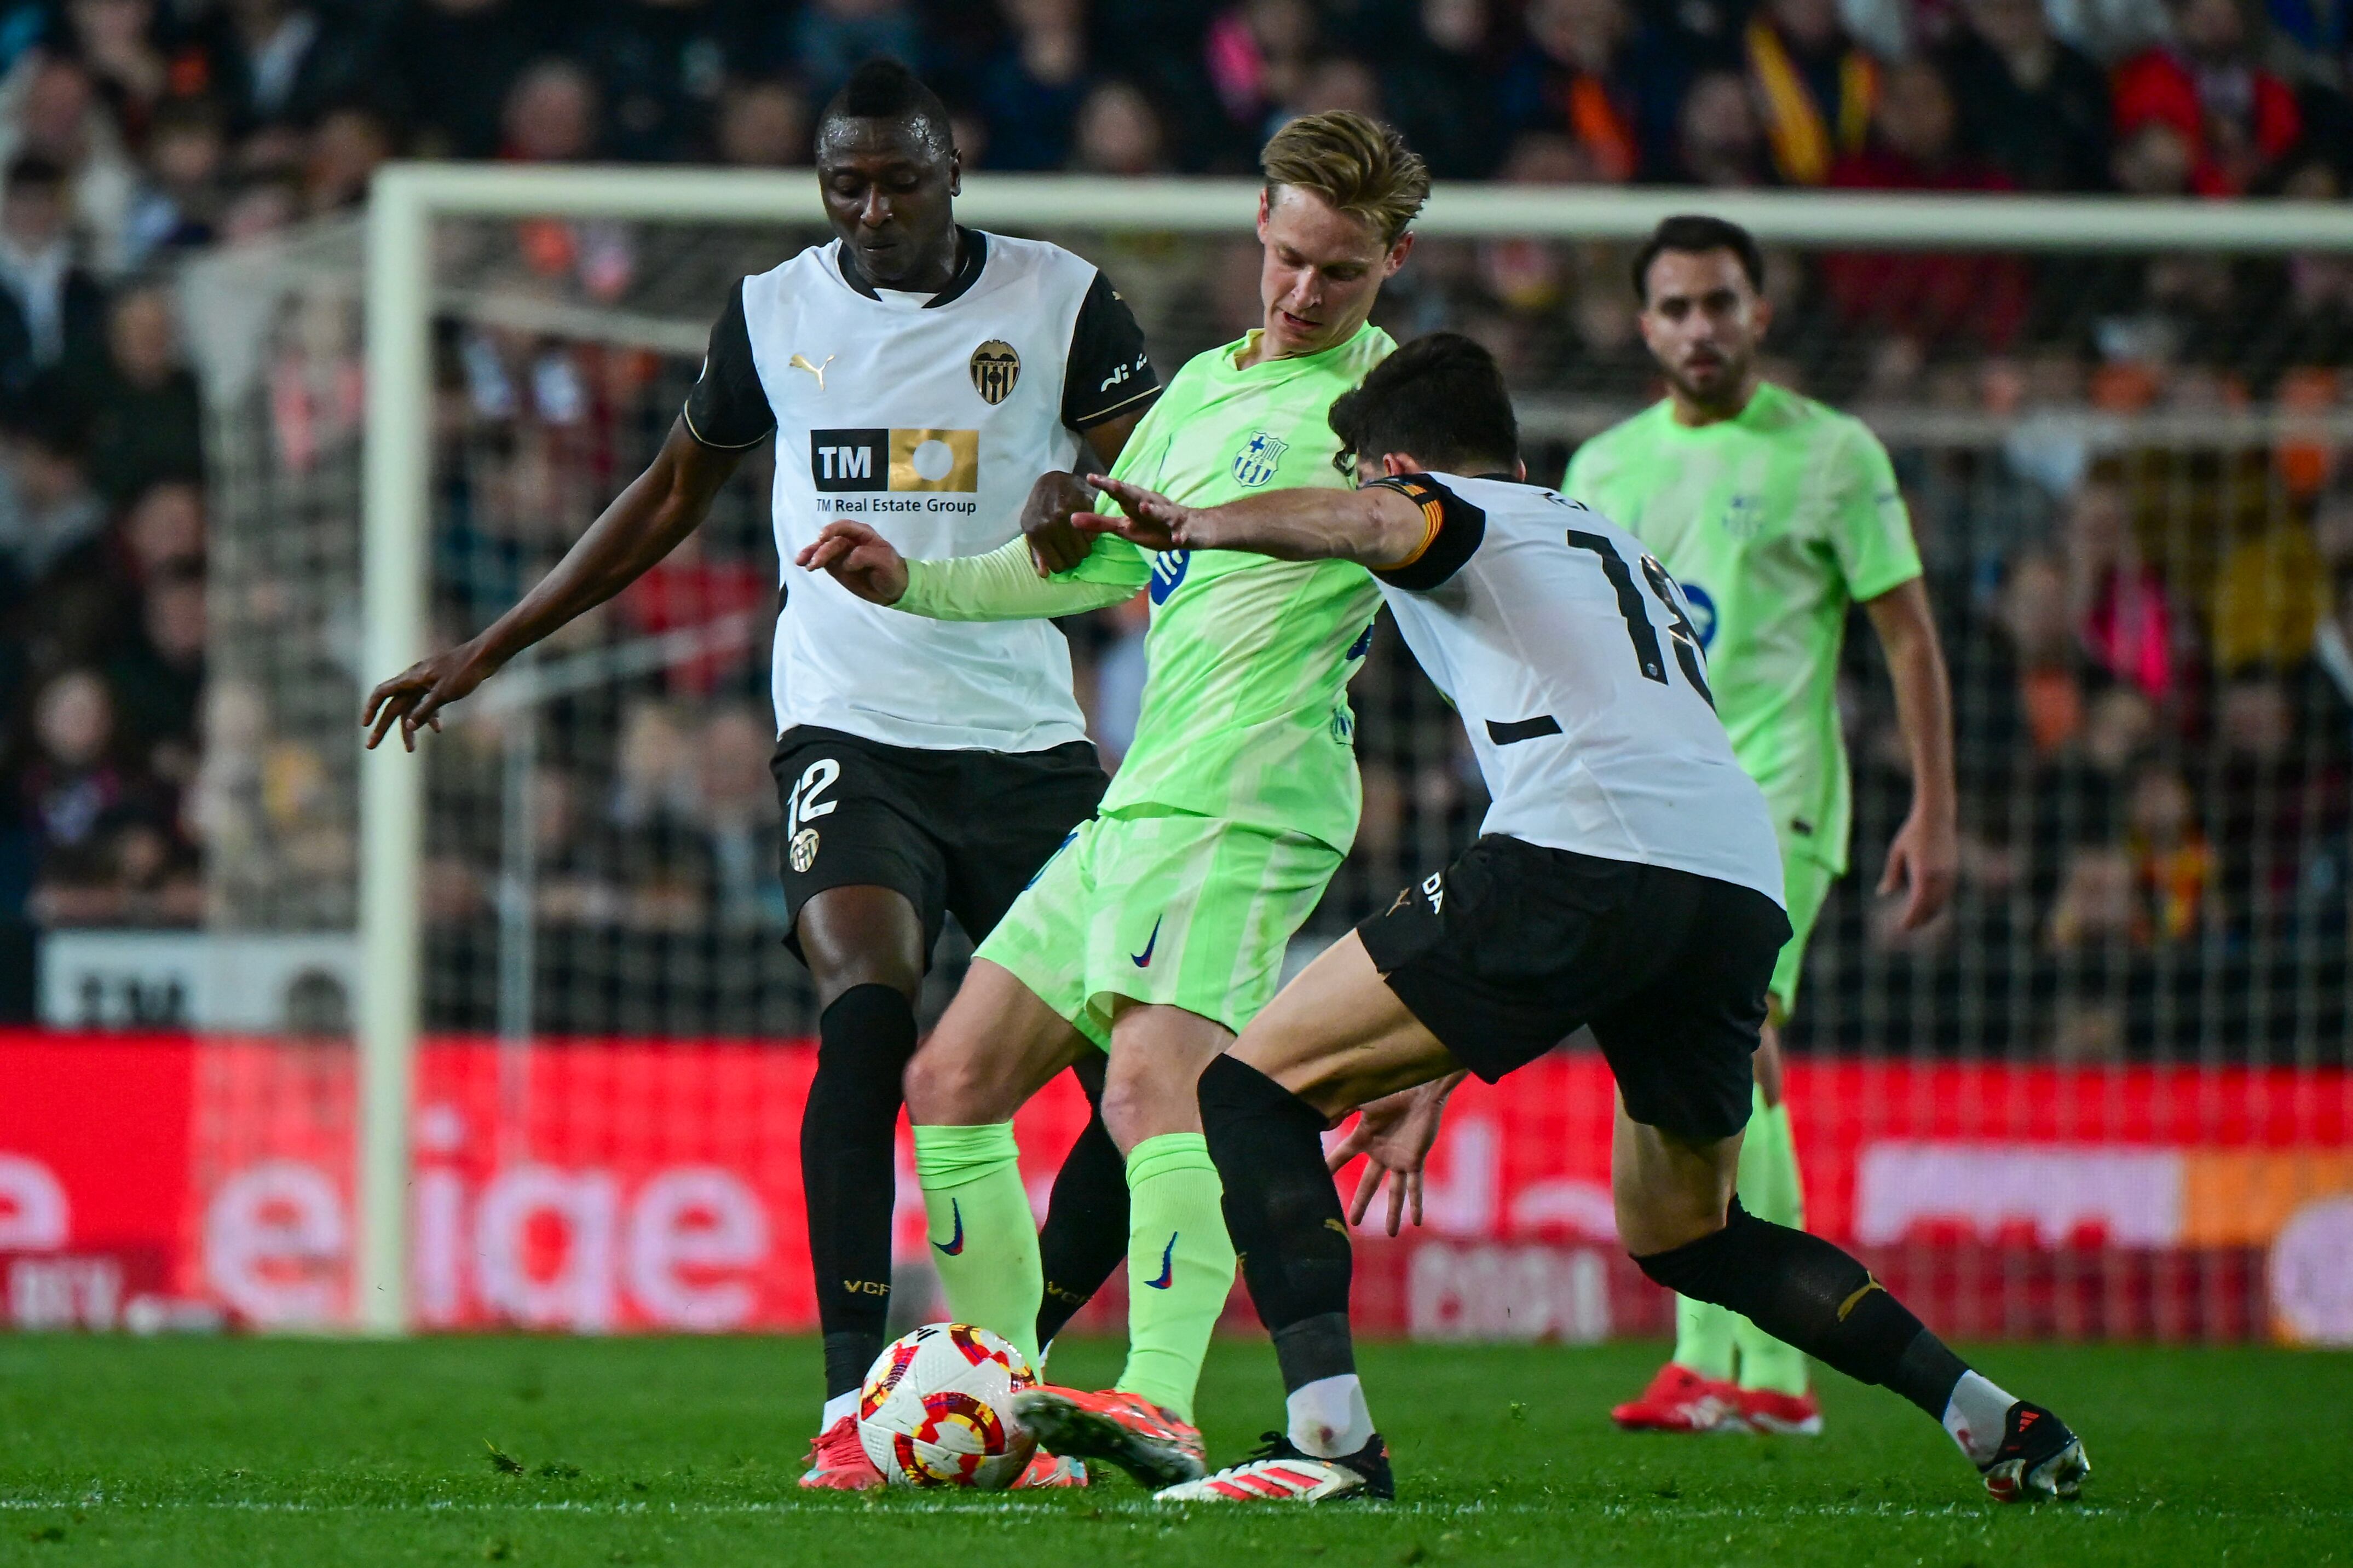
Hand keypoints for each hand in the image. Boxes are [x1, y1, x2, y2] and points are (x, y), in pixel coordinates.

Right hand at [362, 639, 503, 751]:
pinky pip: (428, 703)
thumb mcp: (444, 694)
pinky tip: (438, 729)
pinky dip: (430, 716)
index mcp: (411, 679)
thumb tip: (408, 726)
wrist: (485, 656)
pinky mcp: (439, 684)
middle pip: (394, 706)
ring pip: (411, 708)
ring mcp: (427, 682)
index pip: (382, 693)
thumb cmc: (464, 672)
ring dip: (410, 727)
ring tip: (411, 749)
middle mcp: (415, 680)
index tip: (365, 725)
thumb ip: (425, 710)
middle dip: (383, 727)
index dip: (371, 708)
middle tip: (371, 747)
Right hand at [796, 521, 908, 604]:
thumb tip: (847, 559)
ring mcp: (841, 553)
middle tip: (814, 563)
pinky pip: (823, 561)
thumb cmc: (892, 570)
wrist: (894, 590)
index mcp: (863, 534)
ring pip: (823, 550)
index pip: (845, 527)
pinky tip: (804, 565)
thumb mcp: (885, 561)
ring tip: (801, 563)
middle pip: (831, 541)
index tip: (822, 537)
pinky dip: (812, 561)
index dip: (833, 530)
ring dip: (811, 554)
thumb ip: (867, 556)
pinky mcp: (836, 566)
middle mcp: (850, 541)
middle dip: (821, 550)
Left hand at [1021, 470, 1096, 575]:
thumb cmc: (1039, 507)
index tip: (1063, 559)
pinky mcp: (1084, 507)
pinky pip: (1093, 534)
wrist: (1051, 480)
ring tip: (1079, 542)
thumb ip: (1037, 552)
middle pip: (1073, 559)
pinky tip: (1085, 530)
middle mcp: (1052, 525)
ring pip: (1085, 550)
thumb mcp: (1030, 528)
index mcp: (1037, 533)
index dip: (1061, 565)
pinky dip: (1091, 536)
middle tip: (1073, 551)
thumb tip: (1045, 574)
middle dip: (1074, 559)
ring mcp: (1069, 515)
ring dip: (1084, 549)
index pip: (1057, 566)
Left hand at [1084, 473, 1193, 552]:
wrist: (1195, 529)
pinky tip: (1177, 539)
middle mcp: (1153, 505)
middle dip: (1126, 490)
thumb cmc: (1155, 527)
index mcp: (1137, 504)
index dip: (1106, 485)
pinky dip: (1181, 535)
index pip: (1119, 492)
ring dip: (1153, 510)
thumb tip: (1071, 519)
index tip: (1090, 477)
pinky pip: (1183, 534)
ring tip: (1144, 507)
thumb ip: (1100, 523)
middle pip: (1138, 497)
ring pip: (1162, 513)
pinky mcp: (1185, 531)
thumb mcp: (1126, 528)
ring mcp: (1171, 518)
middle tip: (1111, 483)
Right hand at [1324, 1078, 1457, 1236]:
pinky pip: (1415, 1186)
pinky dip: (1416, 1203)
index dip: (1329, 1168)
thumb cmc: (1392, 1090)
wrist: (1421, 1088)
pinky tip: (1417, 1221)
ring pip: (1394, 1192)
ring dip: (1393, 1213)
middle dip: (1361, 1203)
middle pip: (1369, 1184)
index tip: (1316, 1181)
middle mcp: (1380, 1153)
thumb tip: (1321, 1122)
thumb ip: (1343, 1110)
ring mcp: (1399, 1159)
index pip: (1341, 1157)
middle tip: (1352, 1223)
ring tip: (1391, 1233)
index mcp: (1364, 1138)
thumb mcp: (1363, 1101)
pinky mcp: (1415, 1160)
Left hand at [1880, 800, 1957, 929]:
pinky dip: (1938, 903)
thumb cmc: (1912, 833)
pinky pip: (1946, 893)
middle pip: (1931, 907)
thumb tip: (1882, 893)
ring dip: (1930, 913)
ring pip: (1941, 902)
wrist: (1936, 816)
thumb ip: (1891, 875)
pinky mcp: (1954, 870)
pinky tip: (1928, 905)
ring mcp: (1950, 874)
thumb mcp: (1896, 853)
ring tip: (1917, 920)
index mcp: (1924, 873)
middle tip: (1907, 927)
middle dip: (1920, 919)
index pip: (1918, 904)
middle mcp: (1939, 876)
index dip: (1911, 918)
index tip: (1903, 927)